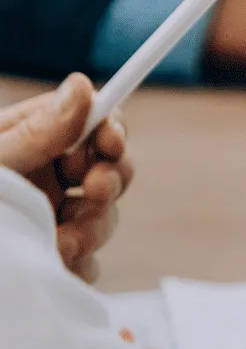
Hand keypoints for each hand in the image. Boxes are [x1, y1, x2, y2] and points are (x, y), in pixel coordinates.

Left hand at [0, 74, 133, 282]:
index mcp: (30, 141)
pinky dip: (78, 262)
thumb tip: (82, 86)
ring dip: (91, 228)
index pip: (90, 123)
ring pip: (104, 217)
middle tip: (93, 191)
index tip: (111, 142)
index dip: (110, 129)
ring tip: (59, 243)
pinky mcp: (55, 257)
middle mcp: (46, 178)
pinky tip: (52, 261)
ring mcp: (53, 219)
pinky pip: (89, 260)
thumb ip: (40, 131)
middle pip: (110, 169)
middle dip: (109, 180)